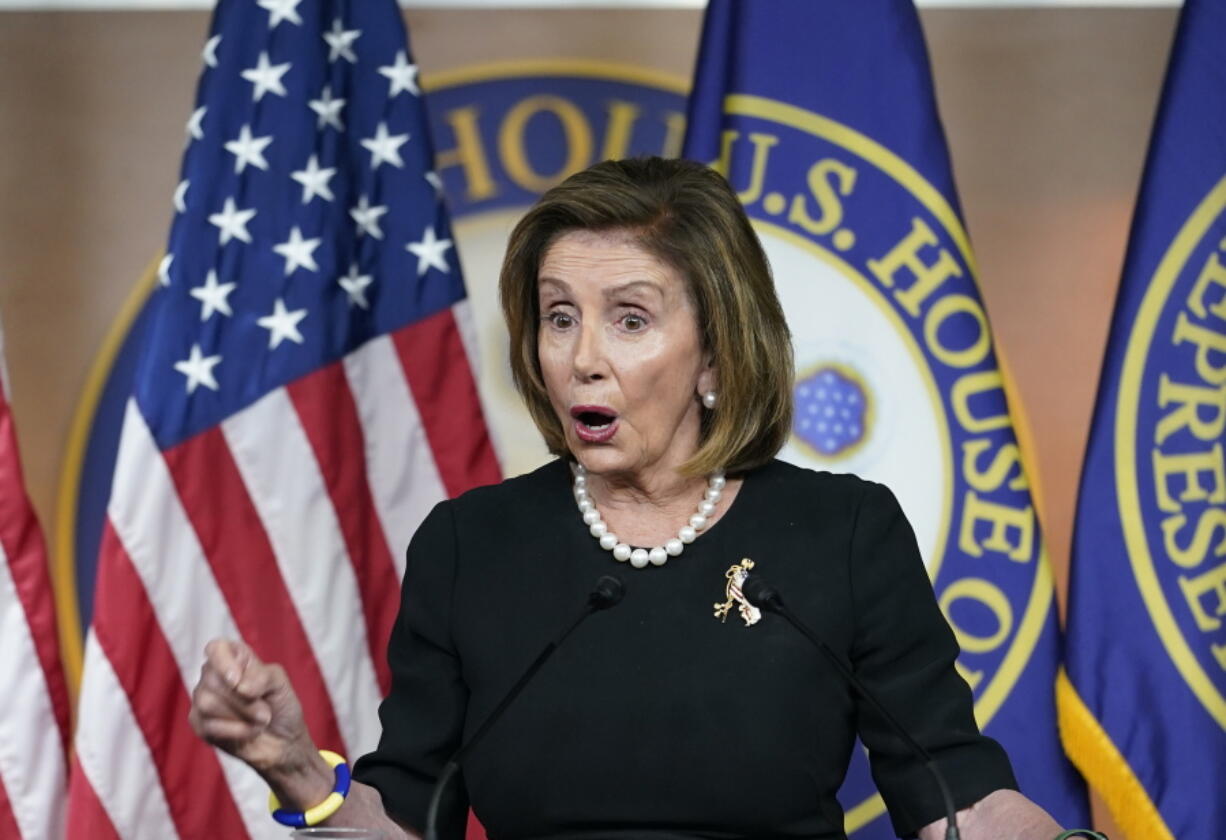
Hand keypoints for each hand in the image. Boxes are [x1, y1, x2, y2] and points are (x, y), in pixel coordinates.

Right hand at [188, 638, 309, 773]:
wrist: (283, 741)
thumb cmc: (281, 705)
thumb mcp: (280, 683)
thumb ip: (262, 676)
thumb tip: (238, 685)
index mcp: (234, 657)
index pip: (216, 648)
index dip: (224, 663)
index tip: (237, 680)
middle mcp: (213, 675)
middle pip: (212, 680)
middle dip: (244, 700)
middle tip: (265, 711)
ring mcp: (203, 700)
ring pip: (208, 703)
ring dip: (243, 715)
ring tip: (260, 720)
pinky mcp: (200, 724)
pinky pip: (210, 726)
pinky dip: (236, 731)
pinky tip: (249, 732)